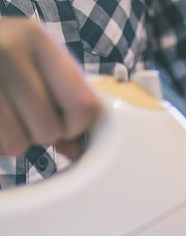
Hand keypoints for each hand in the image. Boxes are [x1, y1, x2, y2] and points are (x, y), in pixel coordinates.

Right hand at [0, 18, 98, 157]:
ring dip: (14, 140)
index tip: (64, 122)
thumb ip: (62, 100)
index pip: (82, 105)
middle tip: (24, 115)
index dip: (76, 125)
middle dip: (40, 134)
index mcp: (37, 39)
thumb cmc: (2, 56)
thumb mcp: (34, 61)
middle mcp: (7, 51)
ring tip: (4, 116)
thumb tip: (77, 150)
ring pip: (18, 144)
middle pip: (49, 130)